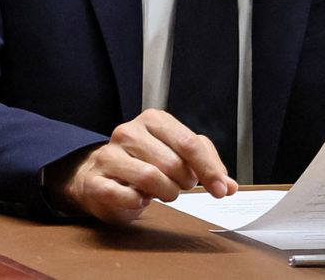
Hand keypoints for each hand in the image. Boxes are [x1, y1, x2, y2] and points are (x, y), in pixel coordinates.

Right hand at [47, 109, 237, 224]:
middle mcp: (129, 132)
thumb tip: (228, 186)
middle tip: (180, 186)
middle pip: (172, 163)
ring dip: (165, 193)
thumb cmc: (144, 163)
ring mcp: (109, 155)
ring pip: (151, 178)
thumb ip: (207, 165)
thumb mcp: (178, 155)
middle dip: (184, 182)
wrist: (99, 175)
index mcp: (153, 120)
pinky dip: (141, 204)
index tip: (221, 189)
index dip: (209, 170)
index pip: (189, 142)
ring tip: (163, 192)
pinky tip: (140, 199)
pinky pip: (128, 197)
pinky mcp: (95, 181)